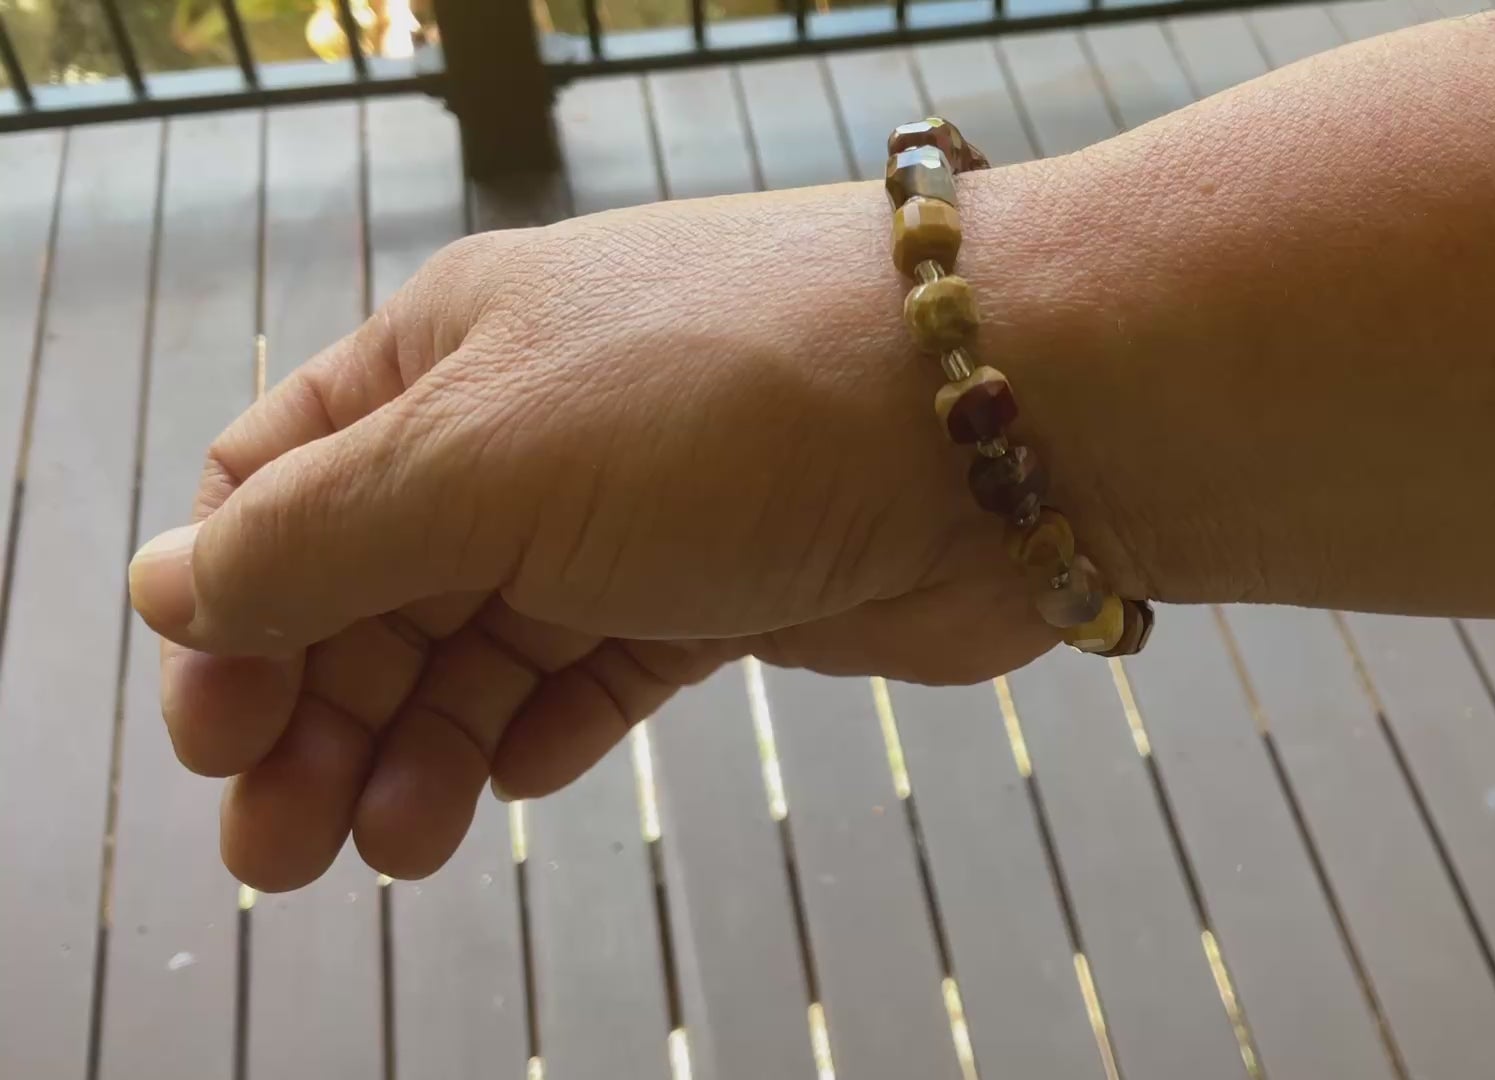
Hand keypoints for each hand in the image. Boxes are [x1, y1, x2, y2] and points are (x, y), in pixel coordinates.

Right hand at [127, 175, 1147, 891]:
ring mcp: (632, 514)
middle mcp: (530, 427)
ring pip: (481, 645)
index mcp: (448, 355)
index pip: (281, 487)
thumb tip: (169, 586)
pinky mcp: (722, 589)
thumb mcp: (481, 459)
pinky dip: (539, 732)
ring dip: (416, 746)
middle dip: (314, 713)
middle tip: (276, 853)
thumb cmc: (730, 403)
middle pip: (373, 584)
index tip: (218, 734)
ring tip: (392, 848)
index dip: (231, 613)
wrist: (1000, 419)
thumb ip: (318, 535)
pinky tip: (496, 788)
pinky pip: (596, 673)